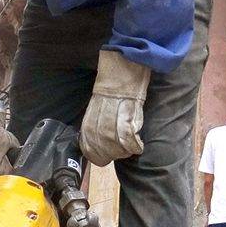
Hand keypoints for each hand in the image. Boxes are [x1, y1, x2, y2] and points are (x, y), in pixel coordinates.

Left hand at [80, 50, 150, 166]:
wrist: (122, 67)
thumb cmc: (113, 87)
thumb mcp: (99, 106)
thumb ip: (98, 122)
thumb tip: (101, 141)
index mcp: (90, 117)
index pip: (87, 143)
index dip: (95, 155)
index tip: (103, 159)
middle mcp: (99, 117)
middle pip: (101, 146)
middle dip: (111, 155)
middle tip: (120, 155)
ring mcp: (112, 115)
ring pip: (114, 143)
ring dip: (123, 151)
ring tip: (130, 151)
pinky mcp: (127, 111)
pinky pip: (128, 135)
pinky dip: (134, 145)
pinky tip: (138, 146)